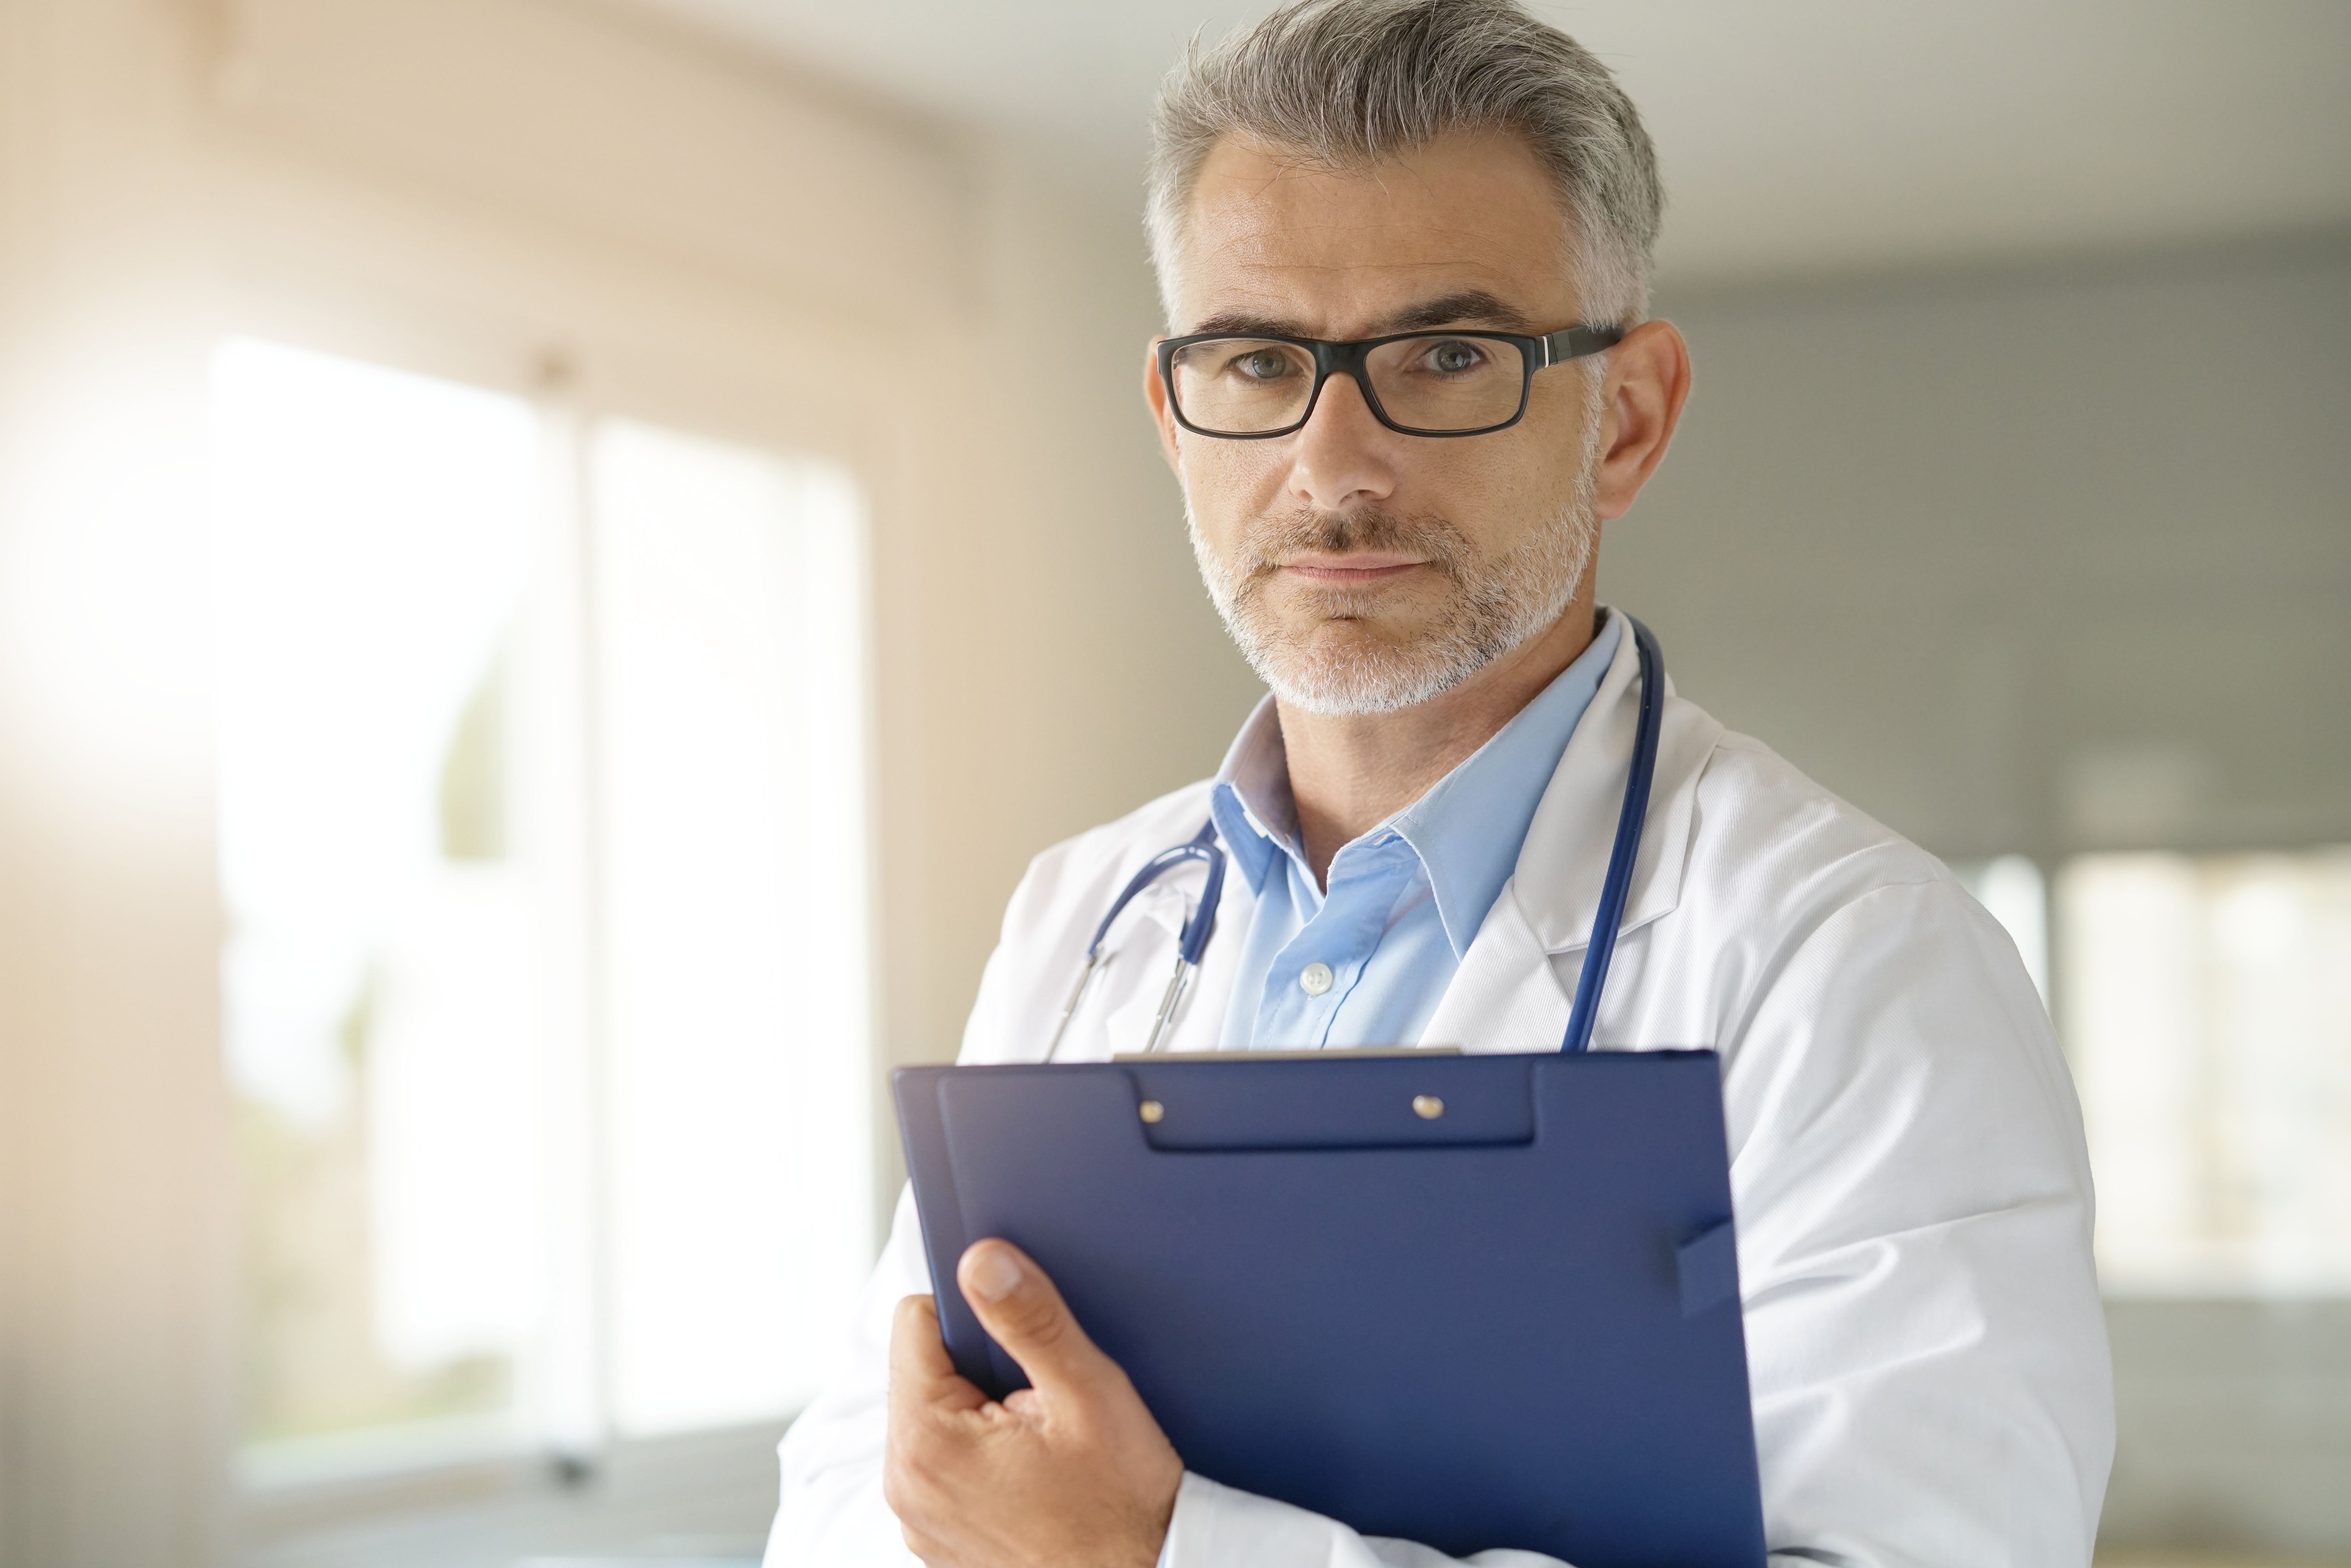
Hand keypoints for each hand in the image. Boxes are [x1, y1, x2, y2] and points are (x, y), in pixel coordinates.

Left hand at [885, 1239, 1183, 1567]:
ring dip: (982, 1409)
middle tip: (1044, 1397)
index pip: (916, 1321)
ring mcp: (919, 1518)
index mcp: (925, 1442)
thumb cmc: (1125, 1506)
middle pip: (923, 1368)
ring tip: (1044, 1437)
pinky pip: (945, 1465)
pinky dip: (982, 1453)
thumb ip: (1030, 1319)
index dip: (976, 1312)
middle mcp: (905, 1486)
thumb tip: (981, 1258)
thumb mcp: (1088, 1394)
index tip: (1024, 1341)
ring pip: (936, 1415)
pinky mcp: (938, 1537)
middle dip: (980, 1364)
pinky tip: (1034, 1469)